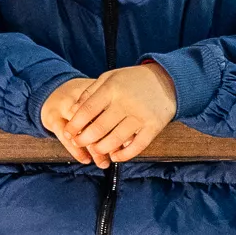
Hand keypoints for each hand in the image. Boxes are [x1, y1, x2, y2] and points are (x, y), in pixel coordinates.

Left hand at [42, 64, 176, 164]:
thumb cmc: (132, 80)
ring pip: (115, 140)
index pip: (87, 111)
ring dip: (101, 149)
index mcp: (112, 89)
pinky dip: (124, 155)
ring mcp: (141, 116)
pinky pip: (137, 147)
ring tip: (95, 150)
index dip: (75, 125)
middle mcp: (126, 103)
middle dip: (84, 139)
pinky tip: (115, 156)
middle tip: (79, 143)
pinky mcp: (154, 127)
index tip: (68, 133)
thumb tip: (74, 110)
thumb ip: (90, 93)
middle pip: (99, 128)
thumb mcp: (109, 78)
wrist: (167, 80)